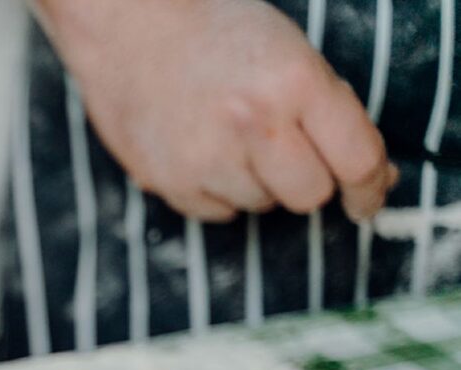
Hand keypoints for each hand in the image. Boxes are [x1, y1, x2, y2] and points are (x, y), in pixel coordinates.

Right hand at [40, 0, 395, 221]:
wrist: (129, 24)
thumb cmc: (216, 31)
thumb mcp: (290, 52)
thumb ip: (331, 111)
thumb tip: (373, 177)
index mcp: (296, 82)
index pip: (357, 159)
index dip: (371, 187)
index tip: (367, 200)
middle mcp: (254, 124)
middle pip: (310, 194)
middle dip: (306, 178)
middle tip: (284, 150)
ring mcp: (207, 157)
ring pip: (262, 205)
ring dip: (257, 181)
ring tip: (228, 137)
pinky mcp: (169, 181)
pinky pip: (218, 211)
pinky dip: (217, 190)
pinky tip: (201, 150)